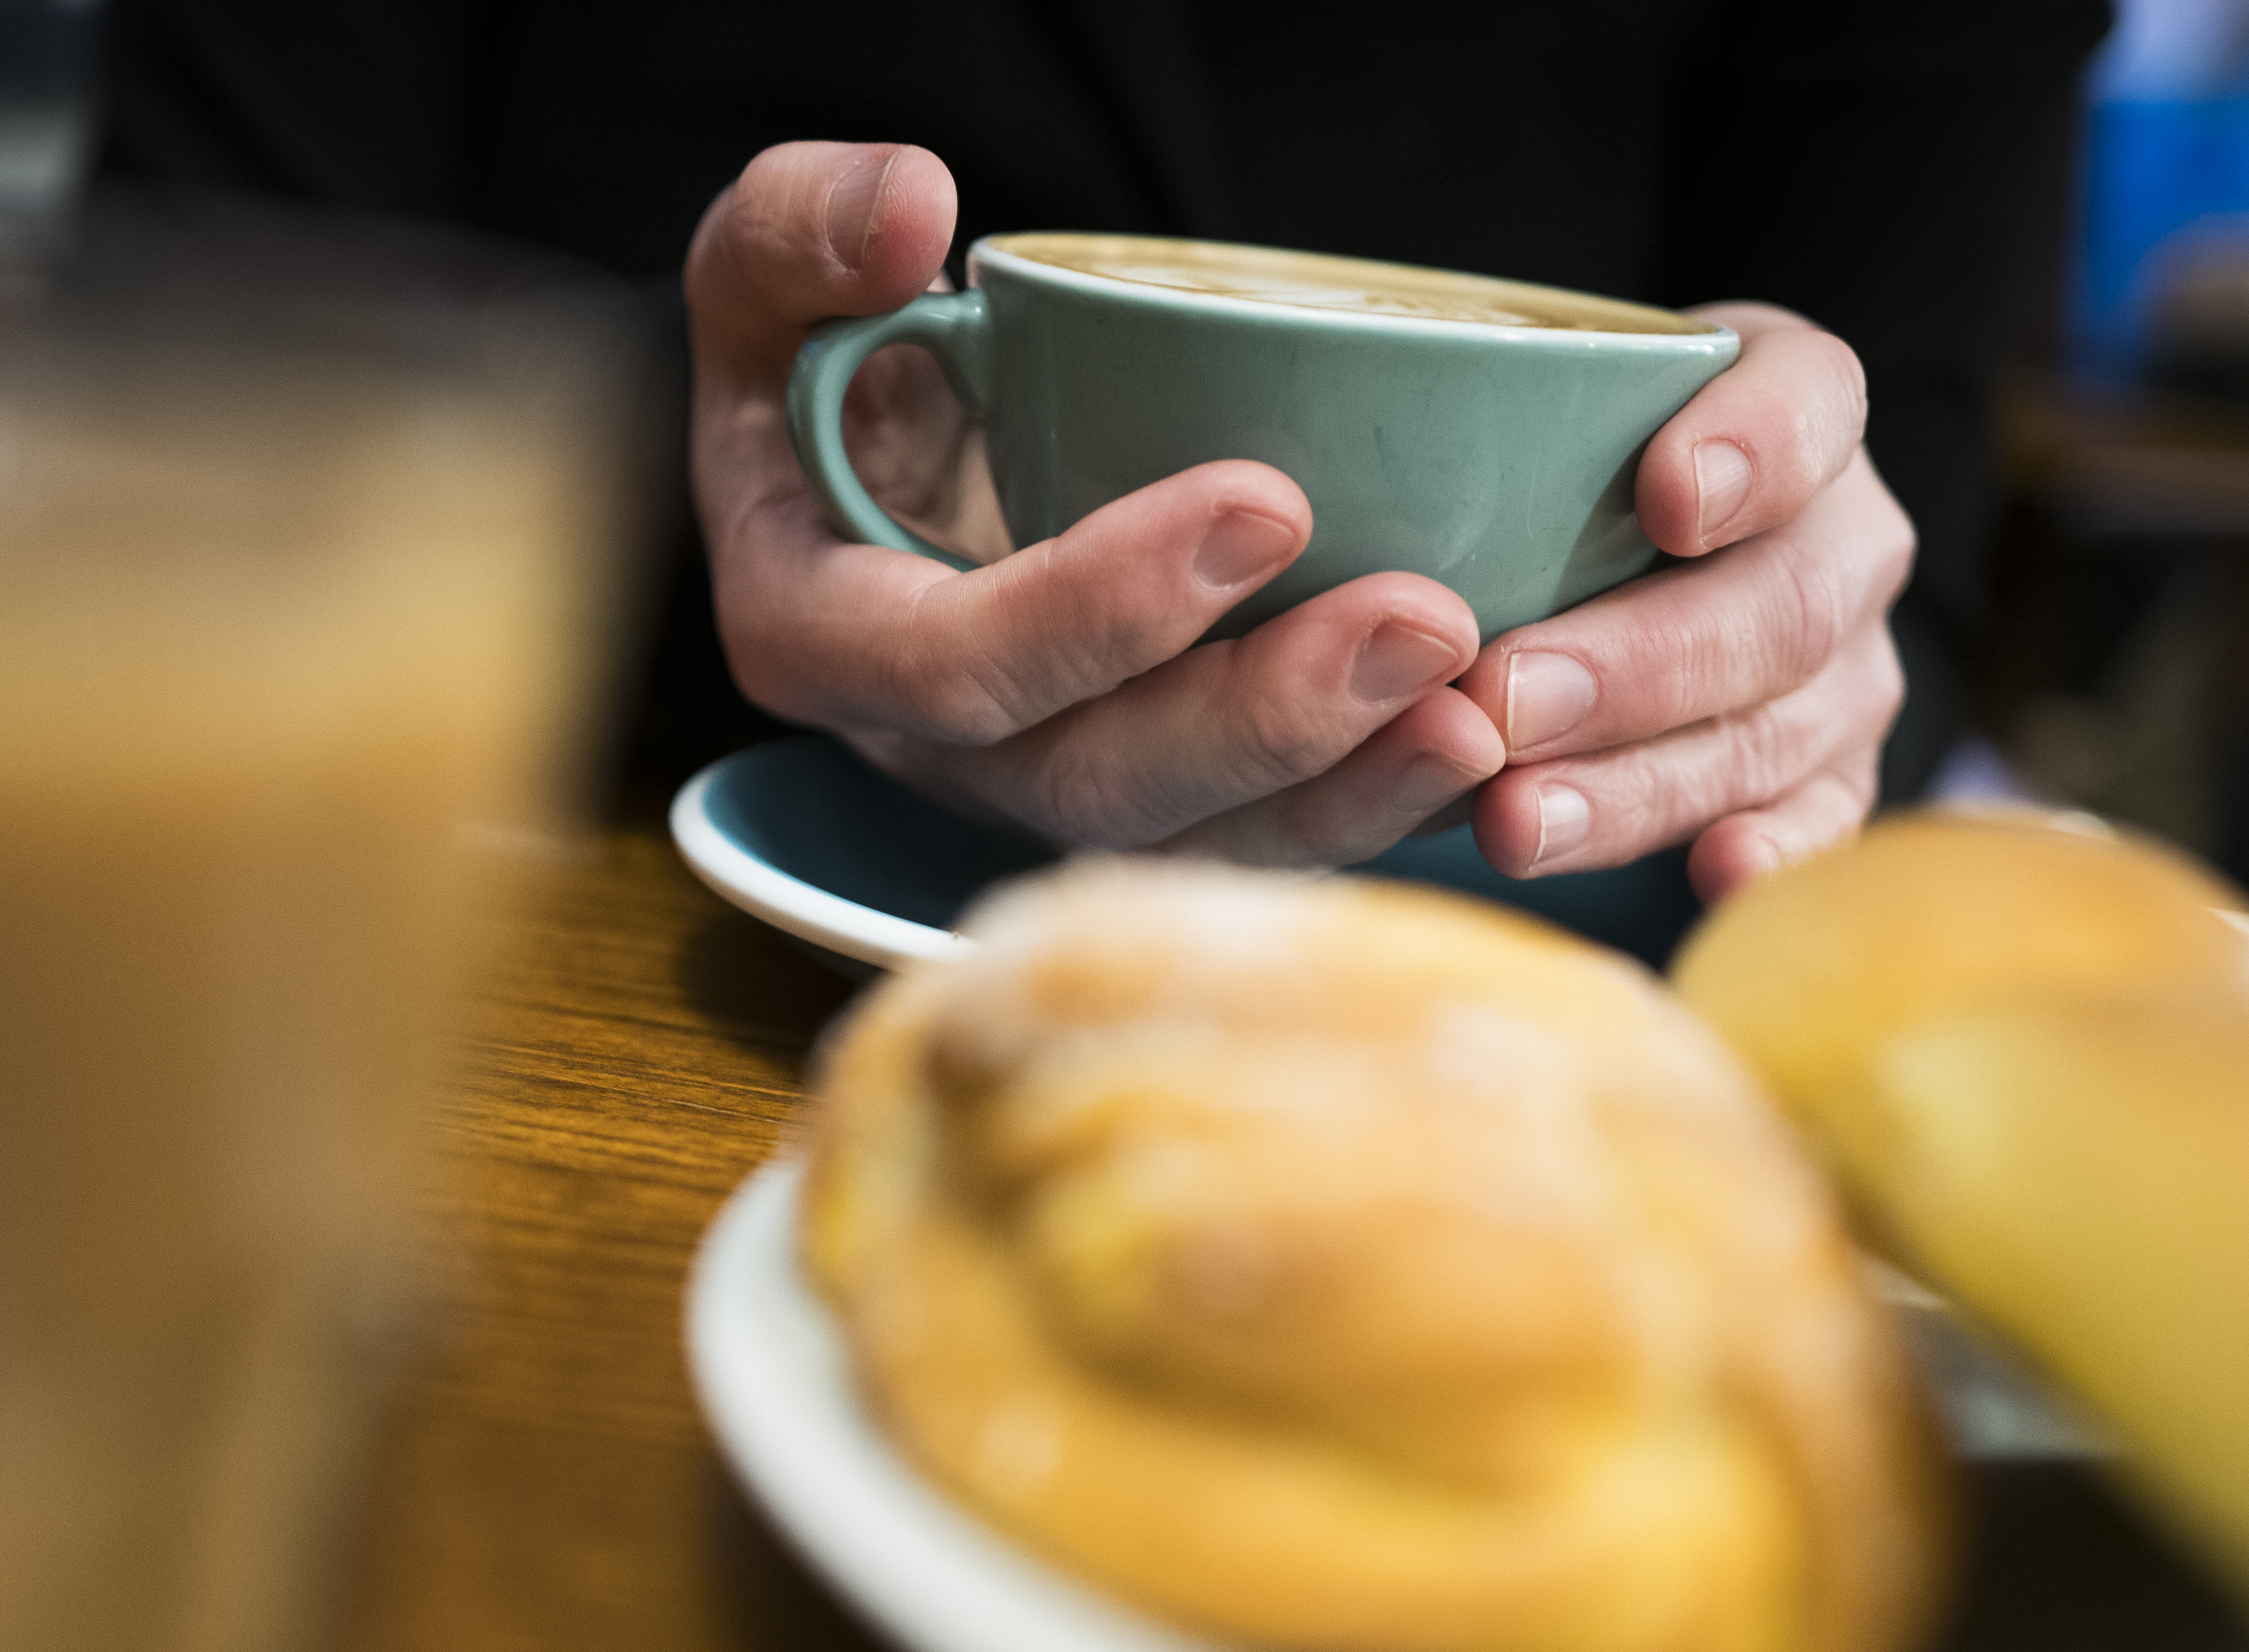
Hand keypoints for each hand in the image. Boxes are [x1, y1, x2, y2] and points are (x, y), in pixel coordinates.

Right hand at [688, 141, 1505, 866]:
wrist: (851, 468)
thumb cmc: (813, 368)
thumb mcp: (765, 281)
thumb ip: (802, 234)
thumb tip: (913, 214)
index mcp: (819, 639)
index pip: (956, 665)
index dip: (1103, 608)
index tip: (1267, 500)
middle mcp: (928, 752)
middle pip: (1096, 783)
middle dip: (1265, 719)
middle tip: (1424, 623)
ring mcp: (1037, 789)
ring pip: (1193, 841)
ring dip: (1347, 789)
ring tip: (1480, 710)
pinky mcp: (1137, 797)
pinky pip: (1255, 837)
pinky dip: (1372, 805)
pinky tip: (1483, 747)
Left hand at [1450, 304, 1914, 901]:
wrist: (1641, 569)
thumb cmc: (1562, 473)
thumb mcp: (1533, 410)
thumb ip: (1480, 423)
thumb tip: (1280, 483)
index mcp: (1790, 408)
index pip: (1809, 401)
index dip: (1754, 448)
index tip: (1668, 495)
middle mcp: (1840, 540)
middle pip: (1779, 602)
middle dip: (1636, 663)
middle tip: (1504, 700)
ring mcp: (1844, 674)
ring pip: (1771, 732)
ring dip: (1638, 783)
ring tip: (1515, 819)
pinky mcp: (1828, 781)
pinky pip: (1815, 827)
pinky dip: (1766, 854)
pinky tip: (1709, 873)